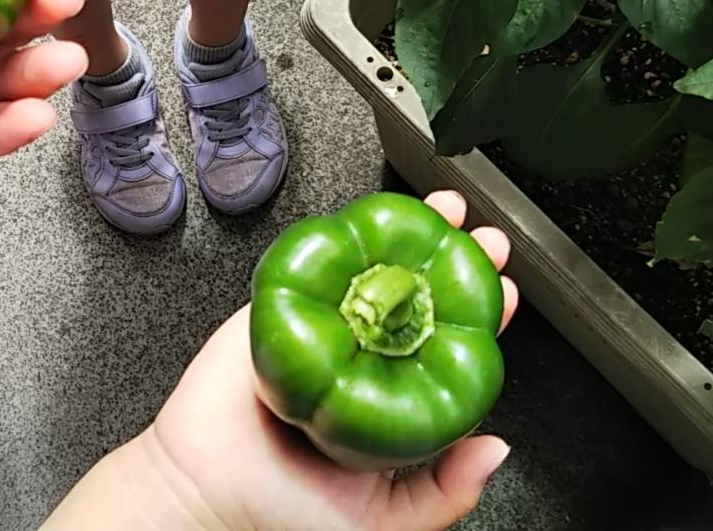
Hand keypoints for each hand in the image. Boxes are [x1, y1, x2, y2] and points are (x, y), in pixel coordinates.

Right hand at [140, 191, 516, 530]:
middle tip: (483, 241)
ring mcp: (319, 328)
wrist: (206, 489)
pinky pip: (311, 268)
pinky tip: (373, 222)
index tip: (505, 293)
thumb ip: (444, 493)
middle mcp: (358, 358)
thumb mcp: (386, 521)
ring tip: (444, 212)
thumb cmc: (286, 514)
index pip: (443, 350)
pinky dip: (341, 240)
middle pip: (415, 300)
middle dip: (454, 263)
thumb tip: (496, 448)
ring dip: (406, 237)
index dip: (479, 319)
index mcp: (388, 402)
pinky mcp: (276, 308)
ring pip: (370, 273)